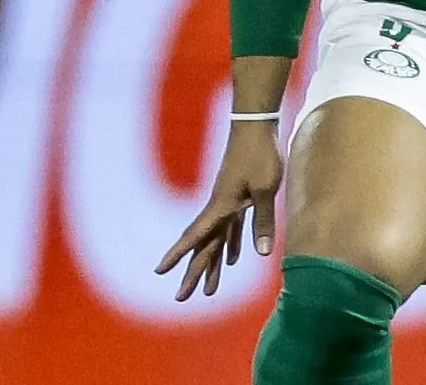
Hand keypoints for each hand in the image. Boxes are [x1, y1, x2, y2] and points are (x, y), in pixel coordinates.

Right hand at [157, 122, 282, 300]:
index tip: (159, 271)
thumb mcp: (265, 188)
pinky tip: (235, 259)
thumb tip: (263, 254)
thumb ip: (264, 221)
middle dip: (194, 273)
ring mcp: (228, 203)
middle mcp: (219, 208)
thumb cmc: (260, 155)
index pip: (195, 236)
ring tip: (209, 290)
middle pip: (204, 246)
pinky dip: (232, 244)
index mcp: (220, 206)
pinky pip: (232, 227)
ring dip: (214, 264)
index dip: (177, 254)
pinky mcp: (239, 198)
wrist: (257, 127)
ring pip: (217, 240)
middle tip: (182, 298)